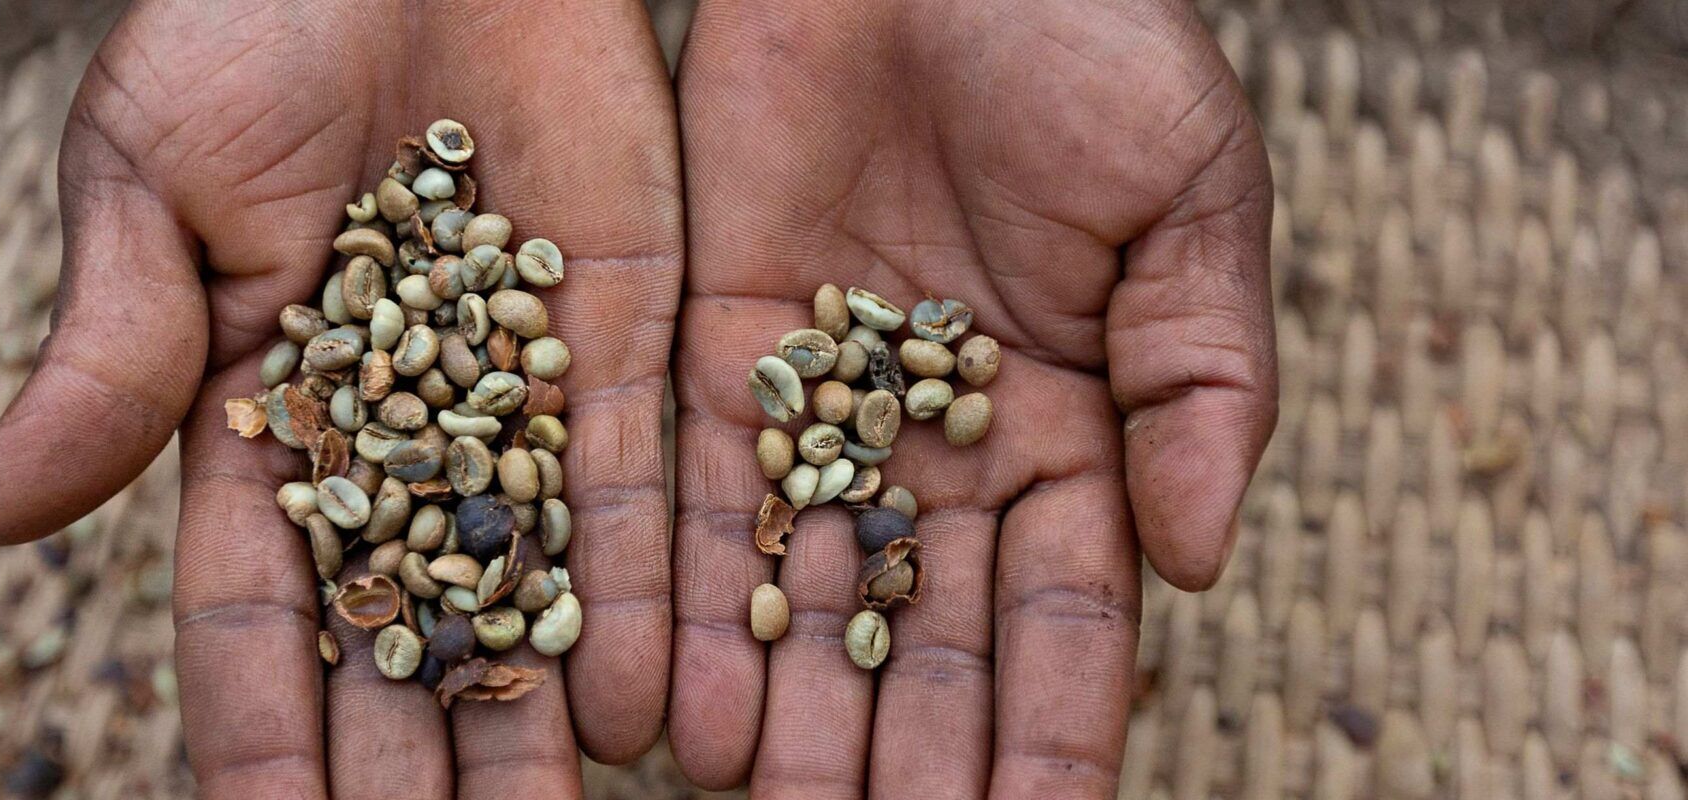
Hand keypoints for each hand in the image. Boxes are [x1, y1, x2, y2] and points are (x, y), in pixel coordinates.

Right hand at [0, 1, 681, 795]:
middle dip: (415, 766)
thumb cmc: (252, 22)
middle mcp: (397, 430)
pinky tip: (648, 706)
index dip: (262, 732)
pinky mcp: (630, 334)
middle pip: (402, 633)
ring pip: (526, 588)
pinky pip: (636, 486)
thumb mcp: (152, 176)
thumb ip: (111, 350)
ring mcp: (518, 393)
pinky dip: (638, 594)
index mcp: (258, 410)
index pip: (251, 610)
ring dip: (535, 720)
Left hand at [667, 1, 1275, 795]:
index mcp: (1072, 424)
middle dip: (911, 758)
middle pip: (926, 637)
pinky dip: (688, 604)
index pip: (1069, 619)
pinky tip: (682, 711)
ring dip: (792, 716)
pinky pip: (699, 499)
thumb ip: (1204, 373)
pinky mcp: (713, 348)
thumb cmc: (1086, 38)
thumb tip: (1203, 559)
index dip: (1059, 734)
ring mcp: (823, 403)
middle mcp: (940, 443)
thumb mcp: (1190, 195)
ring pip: (804, 594)